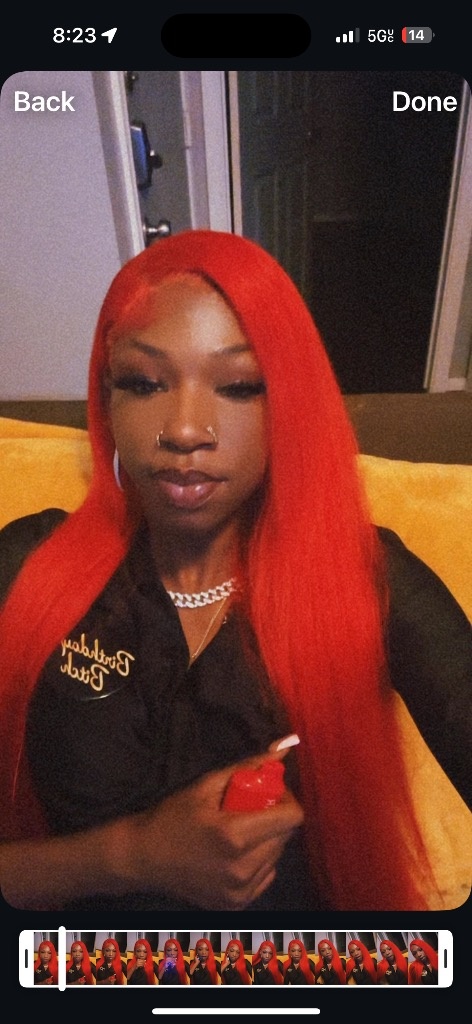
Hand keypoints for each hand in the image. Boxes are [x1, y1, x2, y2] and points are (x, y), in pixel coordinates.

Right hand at [119, 738, 303, 909]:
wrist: (143, 857)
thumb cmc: (173, 816)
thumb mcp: (207, 785)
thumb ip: (247, 768)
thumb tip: (283, 750)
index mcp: (235, 836)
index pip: (291, 817)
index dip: (286, 799)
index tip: (271, 792)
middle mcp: (242, 868)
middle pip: (285, 836)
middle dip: (276, 818)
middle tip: (253, 809)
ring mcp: (239, 891)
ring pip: (276, 857)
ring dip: (267, 840)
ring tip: (242, 831)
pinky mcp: (236, 904)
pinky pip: (265, 876)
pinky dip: (258, 862)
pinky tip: (236, 853)